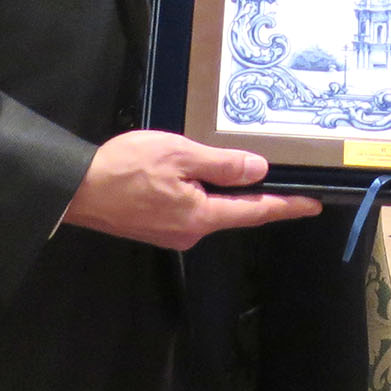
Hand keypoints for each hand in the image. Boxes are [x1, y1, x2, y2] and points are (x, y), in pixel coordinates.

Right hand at [60, 130, 319, 249]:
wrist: (76, 189)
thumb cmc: (127, 167)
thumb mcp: (180, 155)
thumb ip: (222, 165)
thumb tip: (259, 171)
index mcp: (201, 217)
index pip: (256, 212)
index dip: (287, 206)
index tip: (314, 205)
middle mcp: (191, 233)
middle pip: (232, 211)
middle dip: (251, 193)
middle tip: (272, 170)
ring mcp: (171, 235)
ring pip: (208, 209)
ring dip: (219, 190)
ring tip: (223, 164)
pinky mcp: (155, 229)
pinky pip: (189, 210)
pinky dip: (198, 193)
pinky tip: (190, 175)